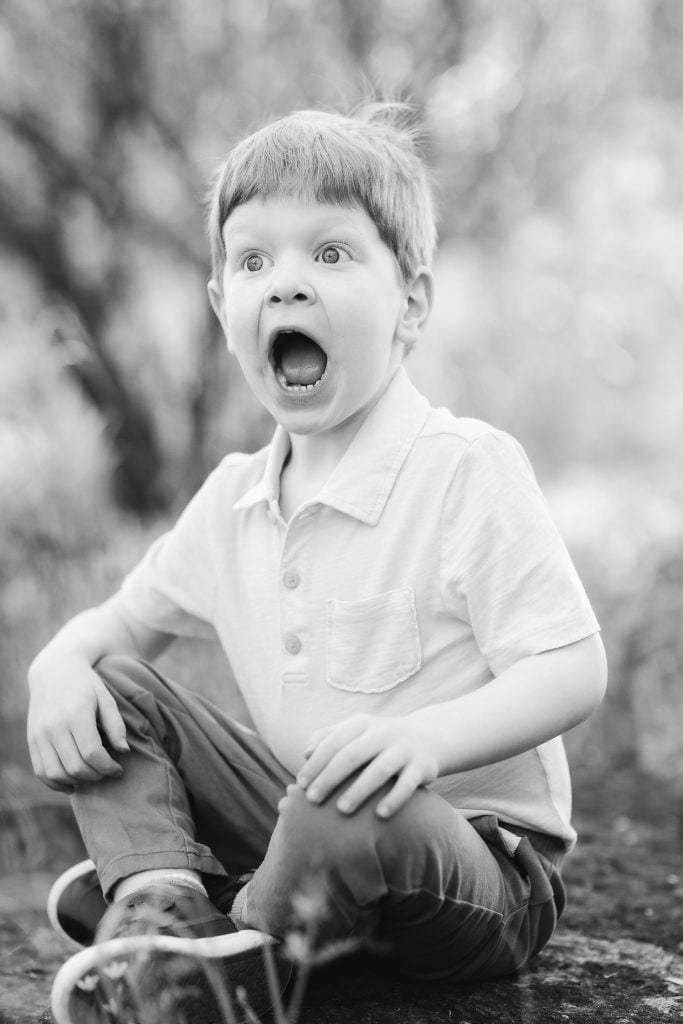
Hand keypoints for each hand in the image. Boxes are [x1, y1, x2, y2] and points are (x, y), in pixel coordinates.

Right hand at [27, 657, 128, 791]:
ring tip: (91, 776)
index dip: (108, 767)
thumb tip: (123, 751)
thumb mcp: (106, 698)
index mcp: (76, 714)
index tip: (119, 769)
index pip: (92, 753)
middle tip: (107, 773)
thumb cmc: (86, 685)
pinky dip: (56, 783)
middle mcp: (54, 726)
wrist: (54, 670)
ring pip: (56, 773)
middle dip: (96, 776)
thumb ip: (116, 725)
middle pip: (75, 766)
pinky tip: (72, 783)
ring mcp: (39, 734)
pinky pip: (41, 771)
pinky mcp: (32, 740)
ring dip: (77, 782)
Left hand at [297, 714, 437, 818]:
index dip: (316, 763)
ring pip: (380, 769)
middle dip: (330, 777)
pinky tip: (379, 815)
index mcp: (362, 724)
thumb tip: (306, 753)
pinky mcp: (421, 766)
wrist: (425, 739)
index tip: (301, 784)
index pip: (334, 742)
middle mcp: (383, 733)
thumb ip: (330, 738)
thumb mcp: (356, 733)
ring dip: (359, 790)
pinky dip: (394, 799)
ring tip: (341, 810)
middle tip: (313, 800)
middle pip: (353, 755)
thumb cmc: (378, 741)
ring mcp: (404, 749)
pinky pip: (407, 784)